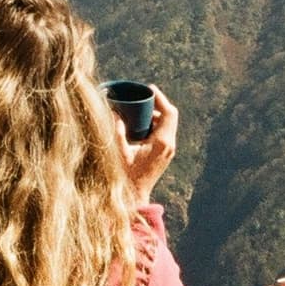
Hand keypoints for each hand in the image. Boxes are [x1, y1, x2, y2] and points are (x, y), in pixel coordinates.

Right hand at [118, 85, 177, 206]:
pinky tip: (140, 123)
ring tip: (139, 108)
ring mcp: (168, 150)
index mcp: (161, 142)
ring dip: (156, 114)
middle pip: (170, 116)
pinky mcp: (165, 153)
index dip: (160, 98)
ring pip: (167, 124)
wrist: (135, 196)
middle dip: (158, 104)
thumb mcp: (119, 152)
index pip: (169, 113)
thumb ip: (117, 131)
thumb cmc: (126, 176)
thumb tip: (114, 112)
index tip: (149, 89)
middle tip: (143, 96)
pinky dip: (155, 124)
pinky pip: (164, 132)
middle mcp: (169, 145)